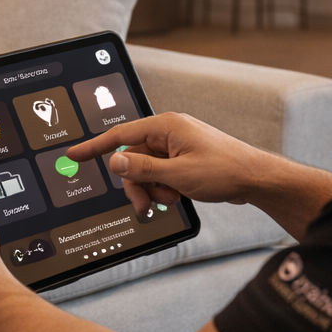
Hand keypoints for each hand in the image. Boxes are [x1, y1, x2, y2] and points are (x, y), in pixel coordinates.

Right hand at [65, 112, 281, 213]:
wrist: (256, 179)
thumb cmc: (226, 170)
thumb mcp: (179, 174)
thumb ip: (143, 169)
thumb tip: (115, 162)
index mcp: (165, 126)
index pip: (120, 135)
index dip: (95, 146)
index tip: (75, 154)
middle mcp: (168, 133)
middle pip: (132, 159)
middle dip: (137, 184)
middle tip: (146, 205)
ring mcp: (176, 147)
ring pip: (146, 170)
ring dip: (152, 189)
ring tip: (171, 199)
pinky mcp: (183, 160)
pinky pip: (160, 174)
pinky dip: (164, 188)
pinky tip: (179, 195)